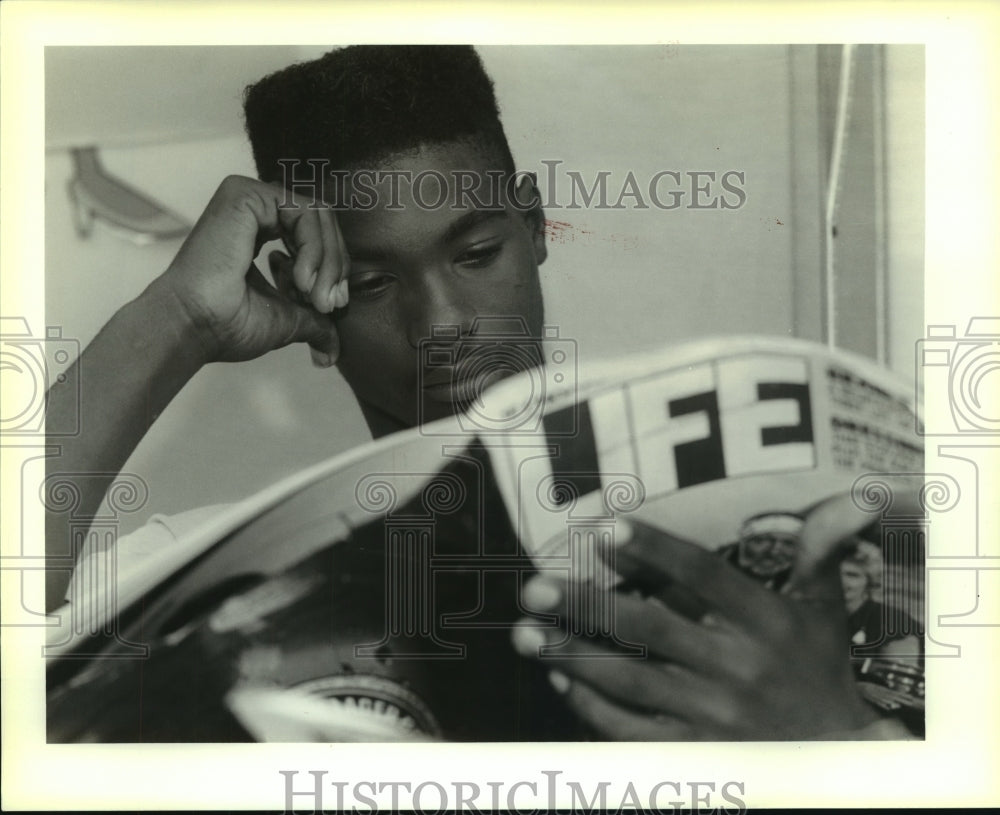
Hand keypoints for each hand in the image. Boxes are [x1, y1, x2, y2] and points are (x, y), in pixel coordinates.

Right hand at [159, 175, 346, 364]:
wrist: (195, 326)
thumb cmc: (228, 325)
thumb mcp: (287, 320)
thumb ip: (315, 322)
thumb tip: (333, 351)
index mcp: (262, 233)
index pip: (319, 236)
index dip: (334, 270)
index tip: (332, 305)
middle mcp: (257, 212)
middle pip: (323, 223)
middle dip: (335, 267)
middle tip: (329, 303)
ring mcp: (250, 200)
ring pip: (319, 217)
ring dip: (327, 262)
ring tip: (315, 297)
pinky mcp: (245, 196)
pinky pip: (303, 213)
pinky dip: (313, 249)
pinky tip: (301, 280)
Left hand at [511, 490, 915, 739]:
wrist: (837, 758)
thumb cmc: (820, 669)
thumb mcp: (826, 608)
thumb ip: (821, 552)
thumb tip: (849, 496)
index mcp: (765, 622)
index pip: (703, 577)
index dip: (654, 551)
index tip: (606, 530)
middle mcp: (736, 666)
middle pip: (651, 629)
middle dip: (588, 607)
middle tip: (536, 588)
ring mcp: (713, 714)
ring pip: (631, 681)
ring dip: (573, 658)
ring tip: (526, 635)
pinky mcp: (696, 750)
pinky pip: (634, 730)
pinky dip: (593, 708)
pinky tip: (560, 682)